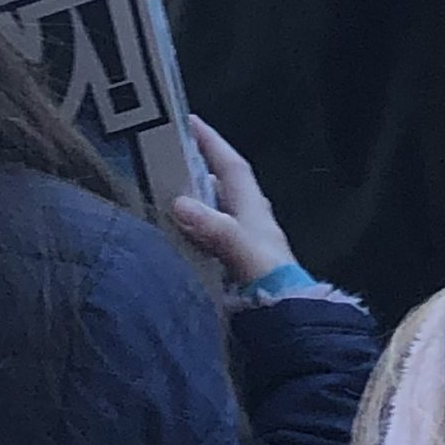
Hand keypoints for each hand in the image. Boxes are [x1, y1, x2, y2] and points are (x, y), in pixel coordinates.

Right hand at [170, 116, 301, 286]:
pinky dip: (189, 232)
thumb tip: (180, 203)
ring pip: (213, 212)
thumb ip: (215, 229)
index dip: (212, 142)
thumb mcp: (242, 251)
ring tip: (159, 194)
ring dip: (191, 201)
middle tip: (163, 158)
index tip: (189, 121)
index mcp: (253, 208)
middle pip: (220, 185)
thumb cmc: (268, 282)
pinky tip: (171, 237)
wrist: (286, 323)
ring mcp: (240, 244)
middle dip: (196, 168)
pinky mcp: (231, 268)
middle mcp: (247, 221)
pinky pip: (205, 238)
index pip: (231, 165)